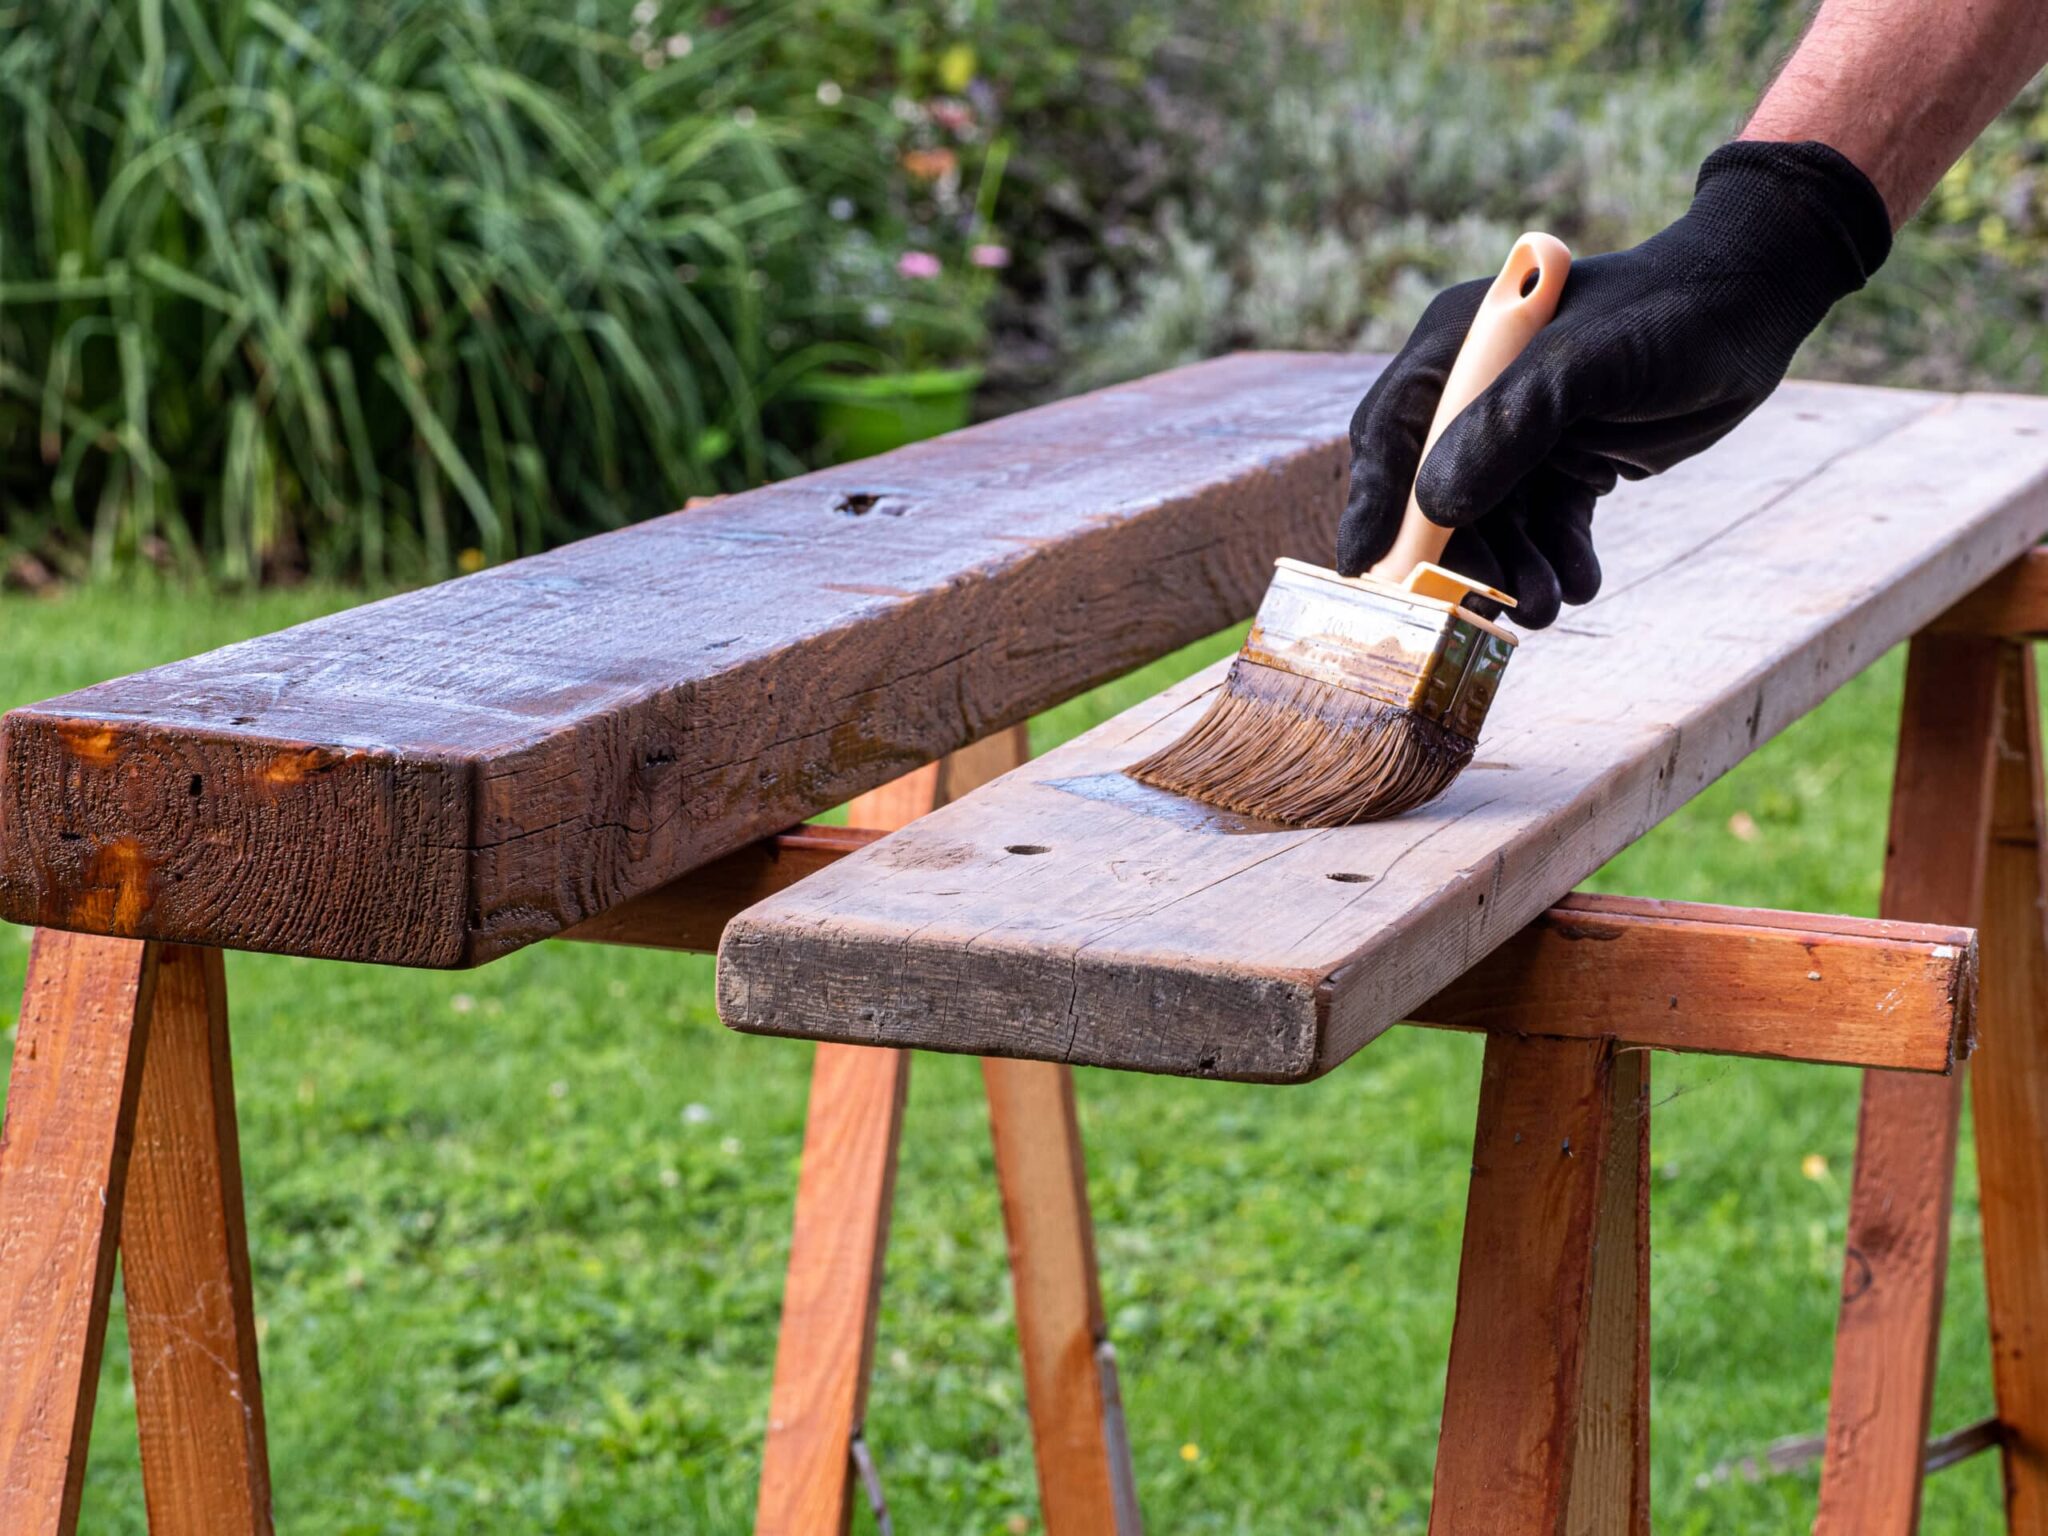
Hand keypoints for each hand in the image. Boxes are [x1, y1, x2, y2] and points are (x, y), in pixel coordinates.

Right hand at [1338, 140, 1891, 626]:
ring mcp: (1521, 428)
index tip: (1365, 567)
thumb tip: (1436, 507)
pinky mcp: (1567, 458)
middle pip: (1435, 491)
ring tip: (1546, 607)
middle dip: (1461, 555)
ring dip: (1514, 568)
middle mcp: (1476, 389)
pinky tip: (1580, 582)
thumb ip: (1507, 428)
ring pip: (1493, 519)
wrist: (1757, 306)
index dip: (1374, 503)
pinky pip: (1544, 522)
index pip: (1391, 433)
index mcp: (1458, 346)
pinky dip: (1556, 557)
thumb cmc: (1669, 313)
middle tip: (1485, 605)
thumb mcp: (1583, 366)